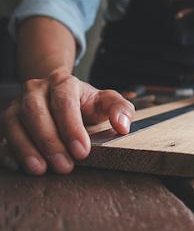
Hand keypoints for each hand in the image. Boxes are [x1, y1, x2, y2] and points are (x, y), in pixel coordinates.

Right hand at [0, 70, 134, 174]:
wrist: (62, 96)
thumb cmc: (89, 104)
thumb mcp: (108, 102)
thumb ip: (121, 109)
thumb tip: (122, 126)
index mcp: (63, 82)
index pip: (64, 101)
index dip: (72, 127)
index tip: (82, 151)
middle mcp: (36, 89)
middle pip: (36, 112)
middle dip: (50, 141)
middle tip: (65, 166)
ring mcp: (18, 104)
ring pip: (14, 123)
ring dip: (26, 148)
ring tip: (40, 170)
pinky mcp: (8, 121)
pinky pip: (2, 135)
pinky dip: (9, 151)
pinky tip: (20, 166)